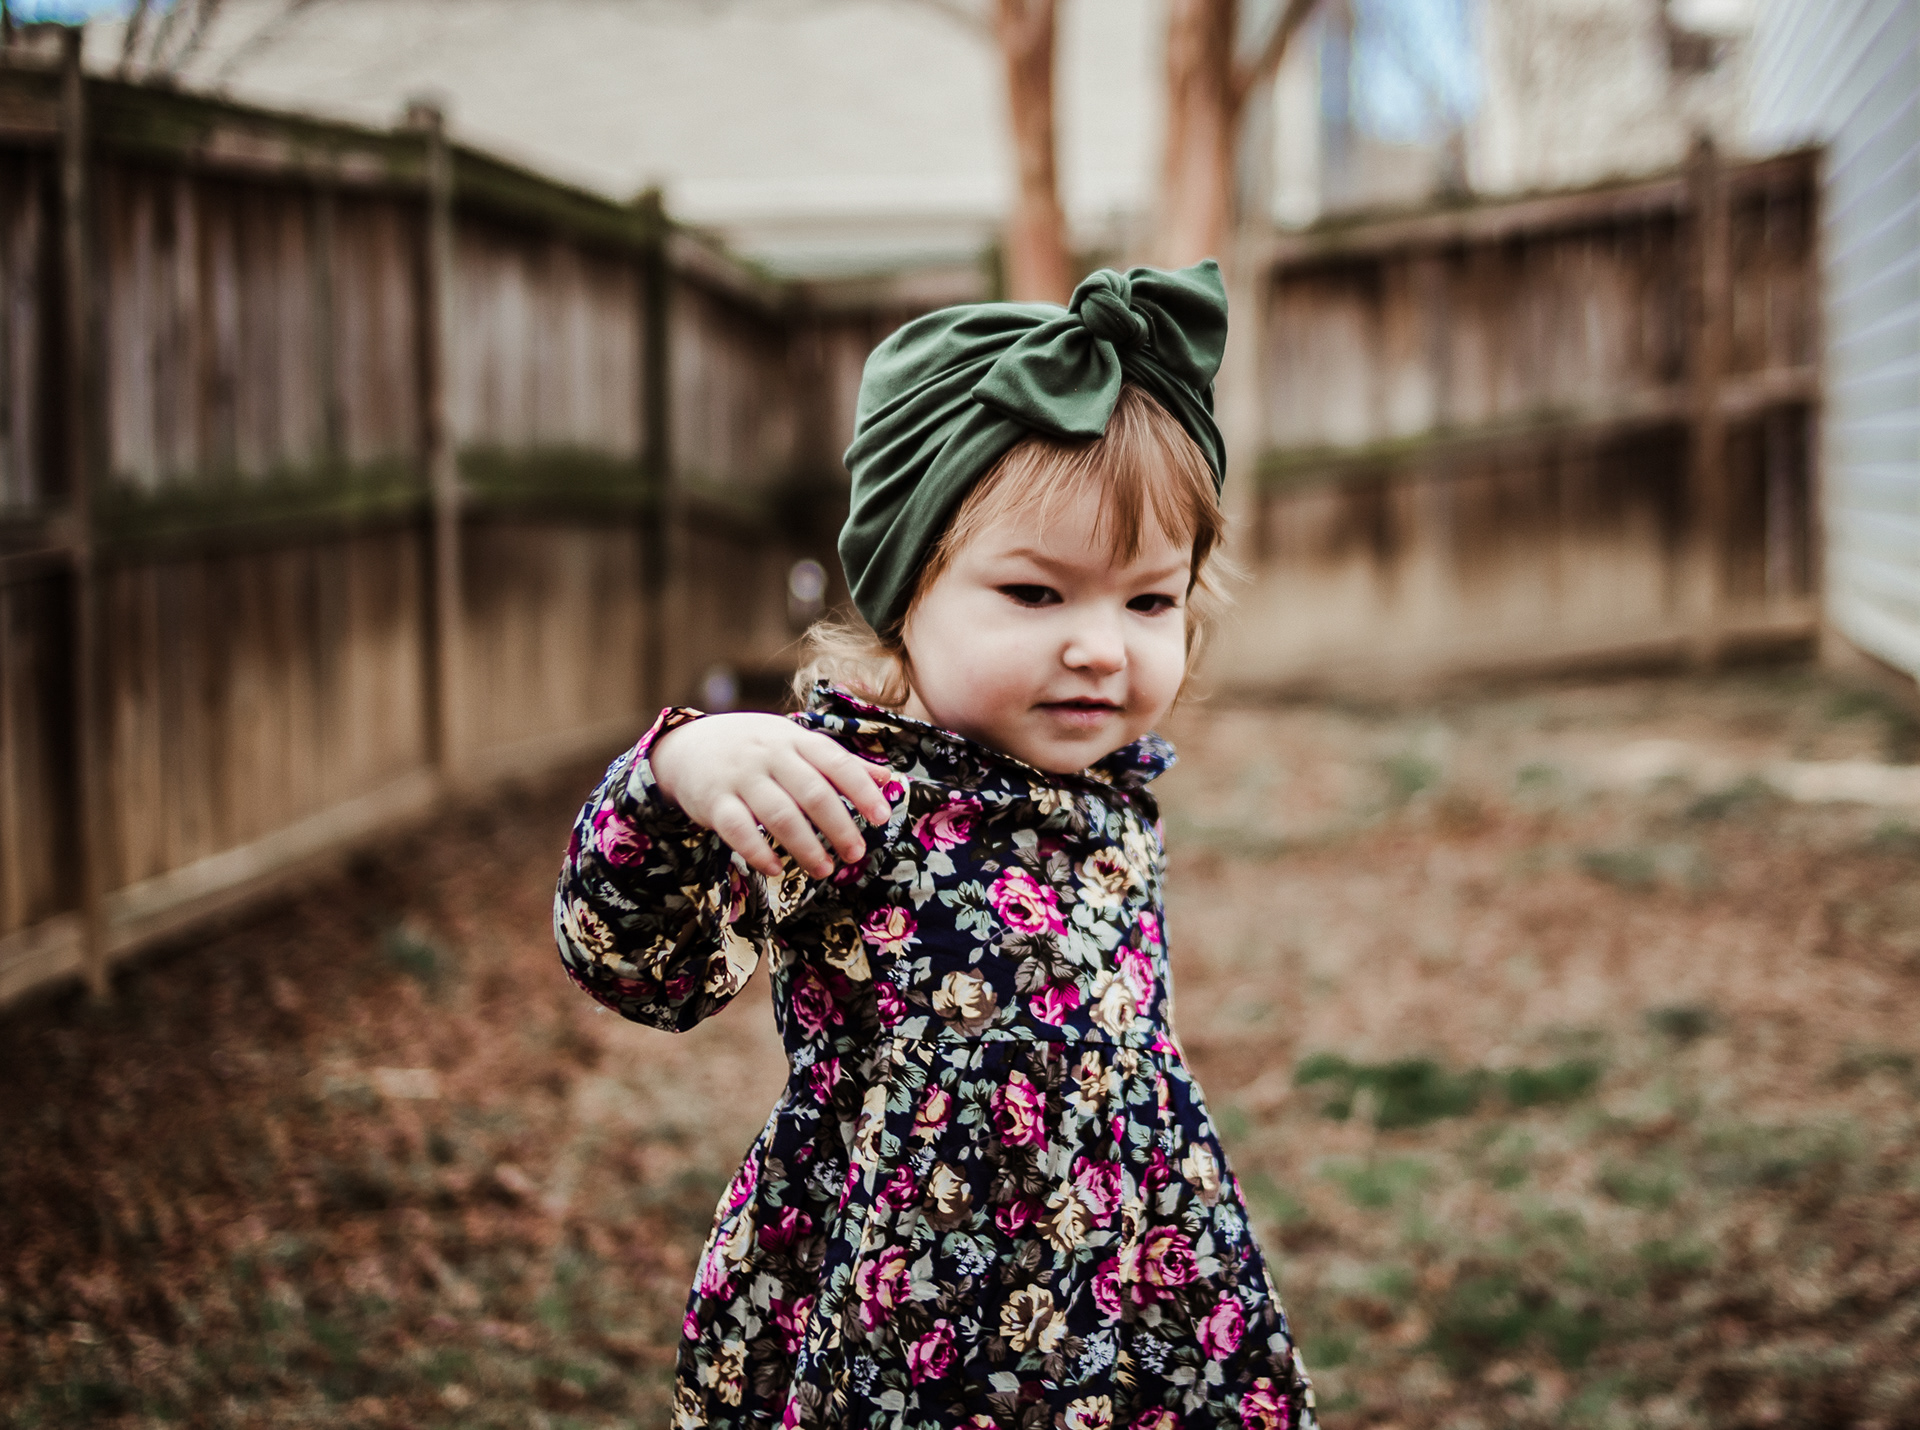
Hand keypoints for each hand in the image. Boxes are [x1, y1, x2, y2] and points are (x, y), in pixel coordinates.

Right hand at [649, 713, 893, 879]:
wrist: (686, 746)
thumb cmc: (754, 747)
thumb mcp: (794, 742)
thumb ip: (838, 762)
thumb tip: (887, 778)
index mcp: (794, 738)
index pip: (835, 761)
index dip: (861, 790)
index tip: (881, 817)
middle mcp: (769, 754)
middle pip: (812, 792)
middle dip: (839, 826)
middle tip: (856, 854)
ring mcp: (740, 777)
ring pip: (779, 814)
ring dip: (805, 846)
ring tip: (824, 869)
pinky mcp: (713, 802)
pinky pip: (738, 830)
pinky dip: (759, 852)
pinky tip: (776, 869)